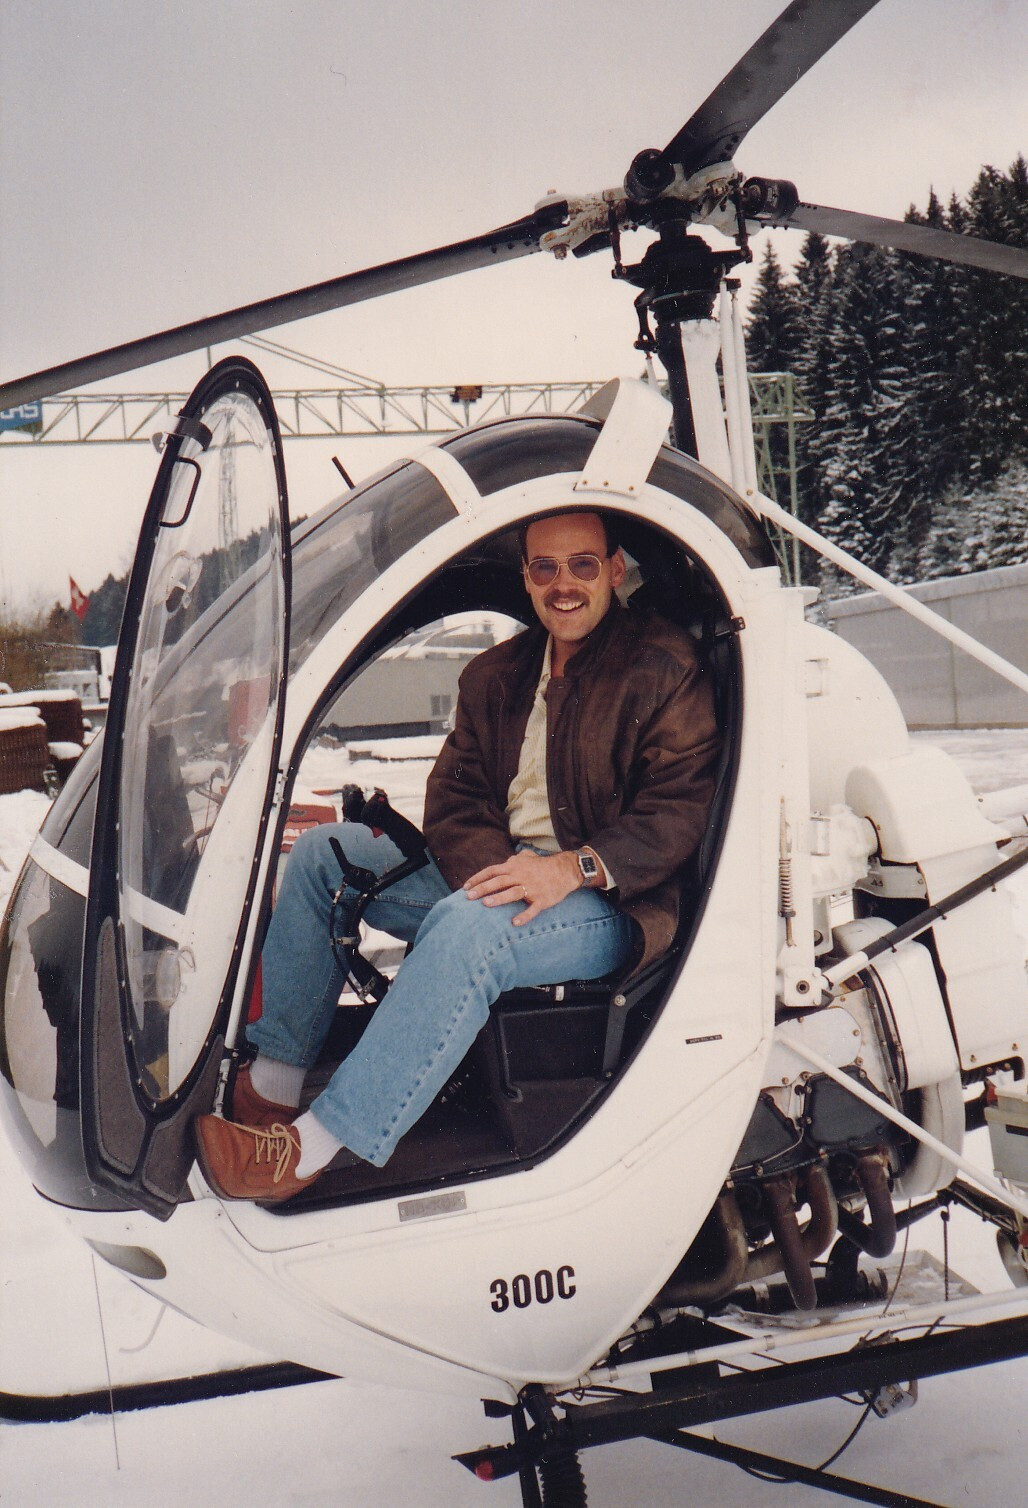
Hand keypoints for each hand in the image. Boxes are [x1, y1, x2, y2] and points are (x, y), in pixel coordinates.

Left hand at [465, 850, 580, 925]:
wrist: (566, 871)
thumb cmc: (544, 865)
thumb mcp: (528, 857)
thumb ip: (515, 859)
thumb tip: (507, 860)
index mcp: (514, 867)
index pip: (492, 871)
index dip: (478, 878)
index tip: (465, 887)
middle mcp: (521, 876)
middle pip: (499, 881)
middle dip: (483, 888)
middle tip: (469, 897)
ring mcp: (532, 888)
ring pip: (513, 892)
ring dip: (499, 898)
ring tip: (486, 904)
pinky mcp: (542, 900)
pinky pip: (532, 909)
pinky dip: (524, 916)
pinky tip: (515, 922)